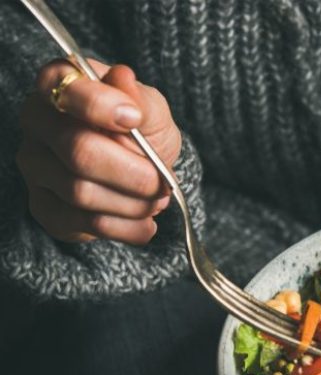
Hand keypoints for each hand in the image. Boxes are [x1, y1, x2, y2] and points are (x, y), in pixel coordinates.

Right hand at [16, 58, 180, 244]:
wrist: (141, 171)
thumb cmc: (141, 131)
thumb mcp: (152, 111)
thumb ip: (140, 99)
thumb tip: (123, 78)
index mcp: (59, 85)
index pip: (65, 90)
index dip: (100, 106)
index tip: (135, 120)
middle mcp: (38, 123)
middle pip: (78, 151)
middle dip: (133, 173)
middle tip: (163, 182)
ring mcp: (36, 166)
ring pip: (81, 192)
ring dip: (132, 204)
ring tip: (158, 200)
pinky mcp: (44, 206)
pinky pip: (83, 223)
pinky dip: (125, 228)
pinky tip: (146, 225)